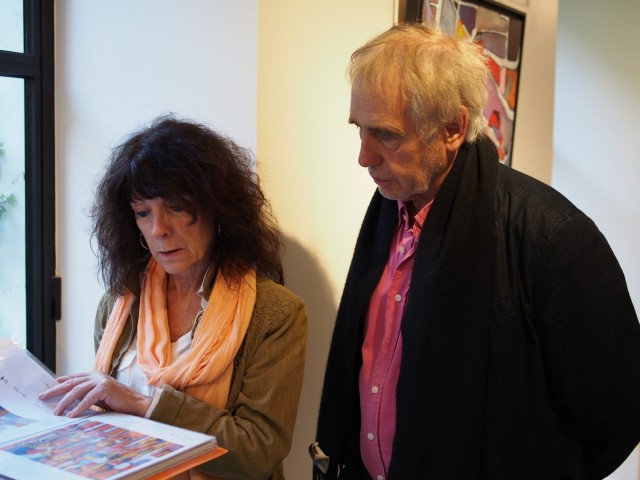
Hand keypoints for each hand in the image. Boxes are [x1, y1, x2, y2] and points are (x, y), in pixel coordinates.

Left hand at [38, 371, 152, 417]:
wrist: (135, 404)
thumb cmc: (117, 402)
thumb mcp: (98, 396)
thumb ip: (86, 394)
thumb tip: (69, 400)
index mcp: (95, 375)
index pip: (73, 378)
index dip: (60, 382)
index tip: (47, 388)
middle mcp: (96, 375)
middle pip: (71, 383)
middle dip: (55, 391)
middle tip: (42, 397)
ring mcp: (100, 381)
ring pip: (76, 391)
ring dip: (64, 403)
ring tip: (56, 412)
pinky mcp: (104, 388)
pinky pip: (87, 400)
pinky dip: (78, 408)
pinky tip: (71, 415)